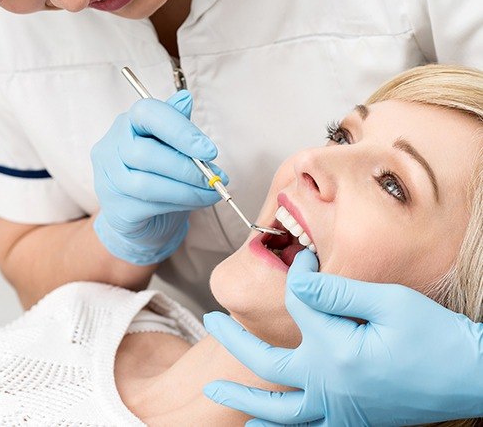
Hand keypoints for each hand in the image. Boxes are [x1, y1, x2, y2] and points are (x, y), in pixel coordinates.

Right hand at [91, 90, 227, 264]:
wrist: (142, 217)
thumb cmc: (158, 175)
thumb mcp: (170, 146)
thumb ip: (176, 124)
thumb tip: (185, 98)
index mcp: (127, 124)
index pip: (147, 114)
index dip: (180, 130)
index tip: (210, 150)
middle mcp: (111, 148)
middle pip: (146, 153)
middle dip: (188, 168)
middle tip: (215, 177)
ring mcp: (109, 180)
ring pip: (148, 184)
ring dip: (188, 190)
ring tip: (212, 191)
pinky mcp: (116, 209)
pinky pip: (150, 206)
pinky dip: (180, 204)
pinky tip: (197, 201)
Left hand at [203, 249, 482, 424]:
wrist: (472, 378)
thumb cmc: (435, 337)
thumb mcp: (389, 301)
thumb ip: (336, 289)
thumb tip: (297, 277)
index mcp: (334, 350)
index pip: (299, 301)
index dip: (299, 272)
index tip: (305, 255)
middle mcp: (328, 384)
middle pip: (265, 361)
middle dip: (235, 339)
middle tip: (210, 319)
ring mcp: (338, 408)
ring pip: (279, 410)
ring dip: (245, 399)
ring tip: (215, 393)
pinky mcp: (352, 420)